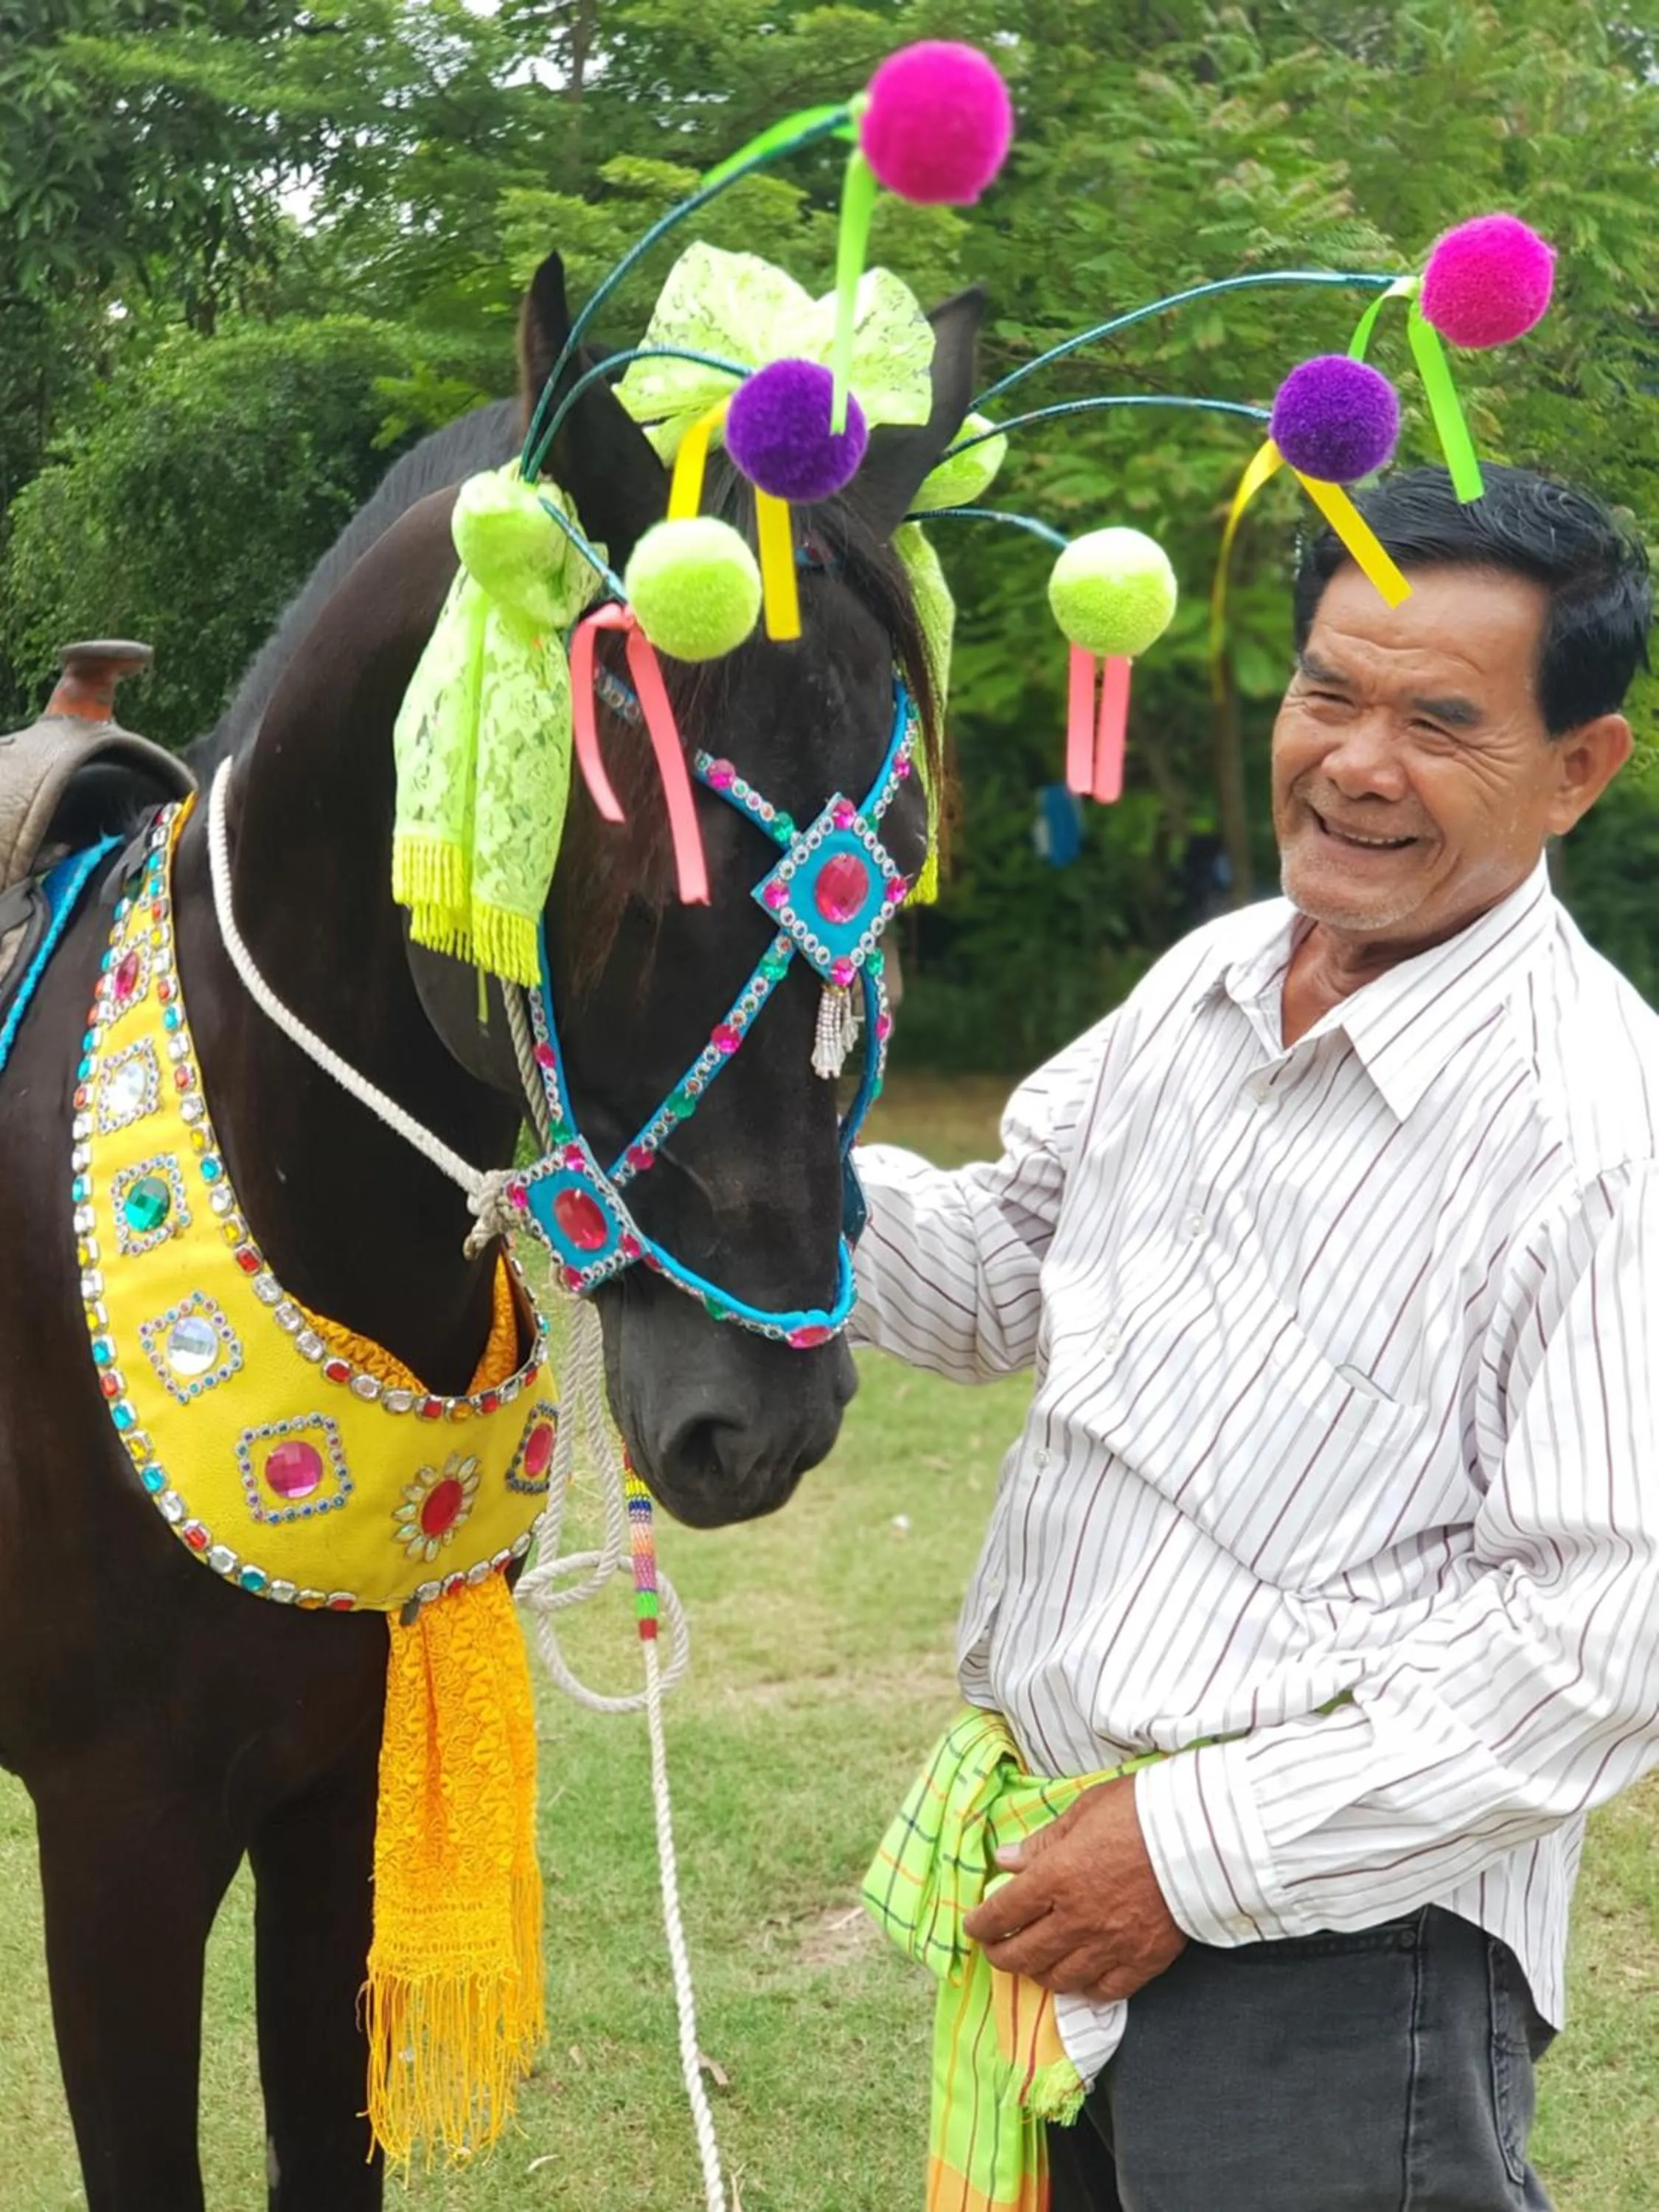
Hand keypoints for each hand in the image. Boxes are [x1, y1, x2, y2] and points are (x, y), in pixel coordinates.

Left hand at [961, 1776, 1186, 2003]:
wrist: (1203, 1835)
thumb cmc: (1140, 1812)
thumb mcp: (1083, 1811)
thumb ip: (1043, 1842)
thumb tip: (1006, 1860)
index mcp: (1056, 1877)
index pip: (1003, 1913)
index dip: (982, 1925)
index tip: (973, 1927)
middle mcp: (1077, 1919)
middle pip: (1024, 1955)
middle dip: (1001, 1956)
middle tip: (996, 1951)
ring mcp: (1110, 1945)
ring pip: (1060, 1979)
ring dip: (1040, 1973)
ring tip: (1036, 1963)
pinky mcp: (1143, 1960)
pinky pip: (1105, 1990)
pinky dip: (1086, 1989)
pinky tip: (1081, 1979)